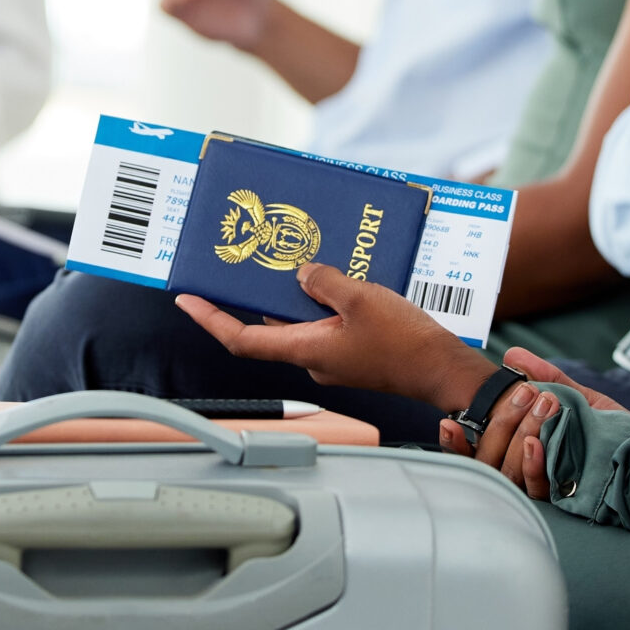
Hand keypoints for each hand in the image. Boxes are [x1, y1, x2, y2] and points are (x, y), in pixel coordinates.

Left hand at [173, 263, 495, 409]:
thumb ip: (324, 282)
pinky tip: (335, 277)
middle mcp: (311, 358)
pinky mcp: (350, 353)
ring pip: (300, 322)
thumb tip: (301, 274)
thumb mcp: (360, 298)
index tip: (187, 300)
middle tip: (245, 262)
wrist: (442, 370)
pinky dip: (322, 301)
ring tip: (294, 259)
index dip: (210, 320)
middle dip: (255, 295)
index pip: (241, 339)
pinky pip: (325, 324)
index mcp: (305, 350)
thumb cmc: (406, 343)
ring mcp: (331, 358)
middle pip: (269, 326)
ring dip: (294, 294)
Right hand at [436, 347, 624, 498]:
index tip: (449, 422)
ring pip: (509, 473)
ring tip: (542, 403)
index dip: (456, 444)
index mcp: (522, 452)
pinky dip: (534, 465)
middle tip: (524, 392)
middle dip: (501, 423)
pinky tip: (538, 442)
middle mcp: (527, 474)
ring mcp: (544, 488)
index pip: (478, 454)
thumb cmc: (617, 432)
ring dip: (519, 435)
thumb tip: (512, 355)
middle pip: (489, 461)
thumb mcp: (580, 399)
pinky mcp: (564, 499)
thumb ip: (547, 377)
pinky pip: (537, 488)